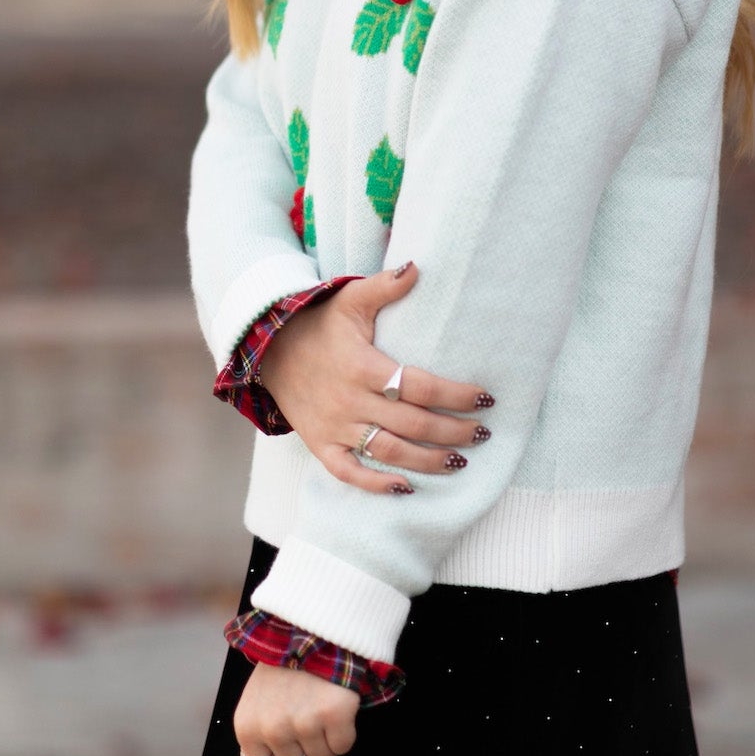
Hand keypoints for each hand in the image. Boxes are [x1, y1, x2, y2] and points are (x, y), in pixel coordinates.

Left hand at [234, 661, 359, 755]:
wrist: (310, 633)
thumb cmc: (280, 677)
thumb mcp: (254, 714)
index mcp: (247, 730)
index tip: (287, 733)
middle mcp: (273, 729)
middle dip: (305, 747)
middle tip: (303, 712)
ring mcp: (305, 721)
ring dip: (326, 738)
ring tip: (318, 705)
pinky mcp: (334, 713)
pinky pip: (344, 746)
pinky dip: (344, 730)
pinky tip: (334, 705)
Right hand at [254, 260, 494, 493]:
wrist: (269, 349)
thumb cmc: (319, 324)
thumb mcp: (349, 299)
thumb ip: (384, 286)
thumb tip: (418, 268)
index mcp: (362, 366)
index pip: (419, 386)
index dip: (456, 395)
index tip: (485, 398)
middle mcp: (350, 401)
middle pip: (412, 425)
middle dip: (453, 432)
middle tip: (483, 432)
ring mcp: (335, 427)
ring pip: (389, 453)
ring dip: (429, 462)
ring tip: (461, 461)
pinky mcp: (321, 445)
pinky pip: (349, 472)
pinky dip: (377, 485)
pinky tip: (406, 487)